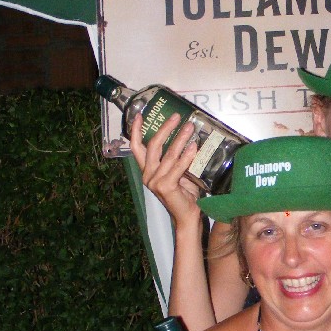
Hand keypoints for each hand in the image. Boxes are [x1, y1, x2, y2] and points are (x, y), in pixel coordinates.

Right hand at [130, 112, 201, 226]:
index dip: (136, 131)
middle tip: (177, 116)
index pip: (137, 148)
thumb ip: (178, 158)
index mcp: (147, 171)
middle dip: (165, 128)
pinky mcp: (165, 186)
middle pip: (153, 146)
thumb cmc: (185, 194)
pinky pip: (177, 166)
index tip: (140, 115)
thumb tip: (189, 137)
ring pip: (168, 154)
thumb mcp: (179, 172)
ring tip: (190, 127)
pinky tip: (194, 146)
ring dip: (180, 138)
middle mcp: (148, 175)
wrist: (188, 216)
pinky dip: (186, 155)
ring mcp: (155, 181)